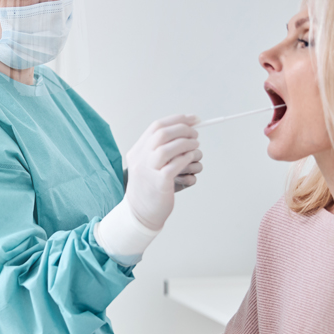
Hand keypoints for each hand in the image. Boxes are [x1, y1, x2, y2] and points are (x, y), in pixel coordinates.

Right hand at [124, 114, 199, 230]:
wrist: (139, 214)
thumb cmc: (149, 188)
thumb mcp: (147, 165)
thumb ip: (160, 149)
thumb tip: (185, 132)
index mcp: (137, 151)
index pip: (156, 127)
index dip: (177, 120)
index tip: (193, 119)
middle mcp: (140, 159)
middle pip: (161, 134)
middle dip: (183, 130)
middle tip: (196, 134)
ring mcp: (148, 171)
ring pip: (166, 149)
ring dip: (185, 143)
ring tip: (196, 146)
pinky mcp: (159, 184)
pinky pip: (174, 166)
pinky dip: (185, 158)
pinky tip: (191, 158)